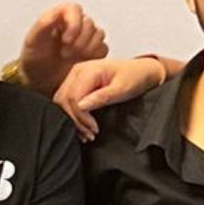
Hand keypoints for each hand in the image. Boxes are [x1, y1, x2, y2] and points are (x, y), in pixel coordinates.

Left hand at [15, 2, 109, 95]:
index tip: (66, 40)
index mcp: (60, 16)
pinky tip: (82, 62)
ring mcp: (85, 38)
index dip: (74, 23)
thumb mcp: (33, 41)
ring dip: (87, 48)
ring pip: (98, 34)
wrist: (39, 79)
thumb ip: (43, 24)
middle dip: (79, 40)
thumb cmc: (35, 59)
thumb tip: (54, 14)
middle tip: (65, 54)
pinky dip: (95, 56)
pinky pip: (103, 48)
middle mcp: (75, 24)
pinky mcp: (93, 51)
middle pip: (88, 23)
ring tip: (71, 59)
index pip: (75, 10)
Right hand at [51, 55, 168, 138]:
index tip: (94, 129)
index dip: (81, 117)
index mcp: (87, 70)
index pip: (73, 97)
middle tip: (91, 134)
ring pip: (62, 102)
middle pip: (63, 100)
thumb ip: (101, 97)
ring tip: (88, 134)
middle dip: (75, 120)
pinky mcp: (77, 84)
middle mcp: (77, 72)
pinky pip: (67, 101)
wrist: (141, 70)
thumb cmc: (134, 77)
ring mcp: (75, 77)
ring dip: (73, 119)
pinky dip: (73, 116)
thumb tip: (81, 107)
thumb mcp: (122, 89)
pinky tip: (83, 128)